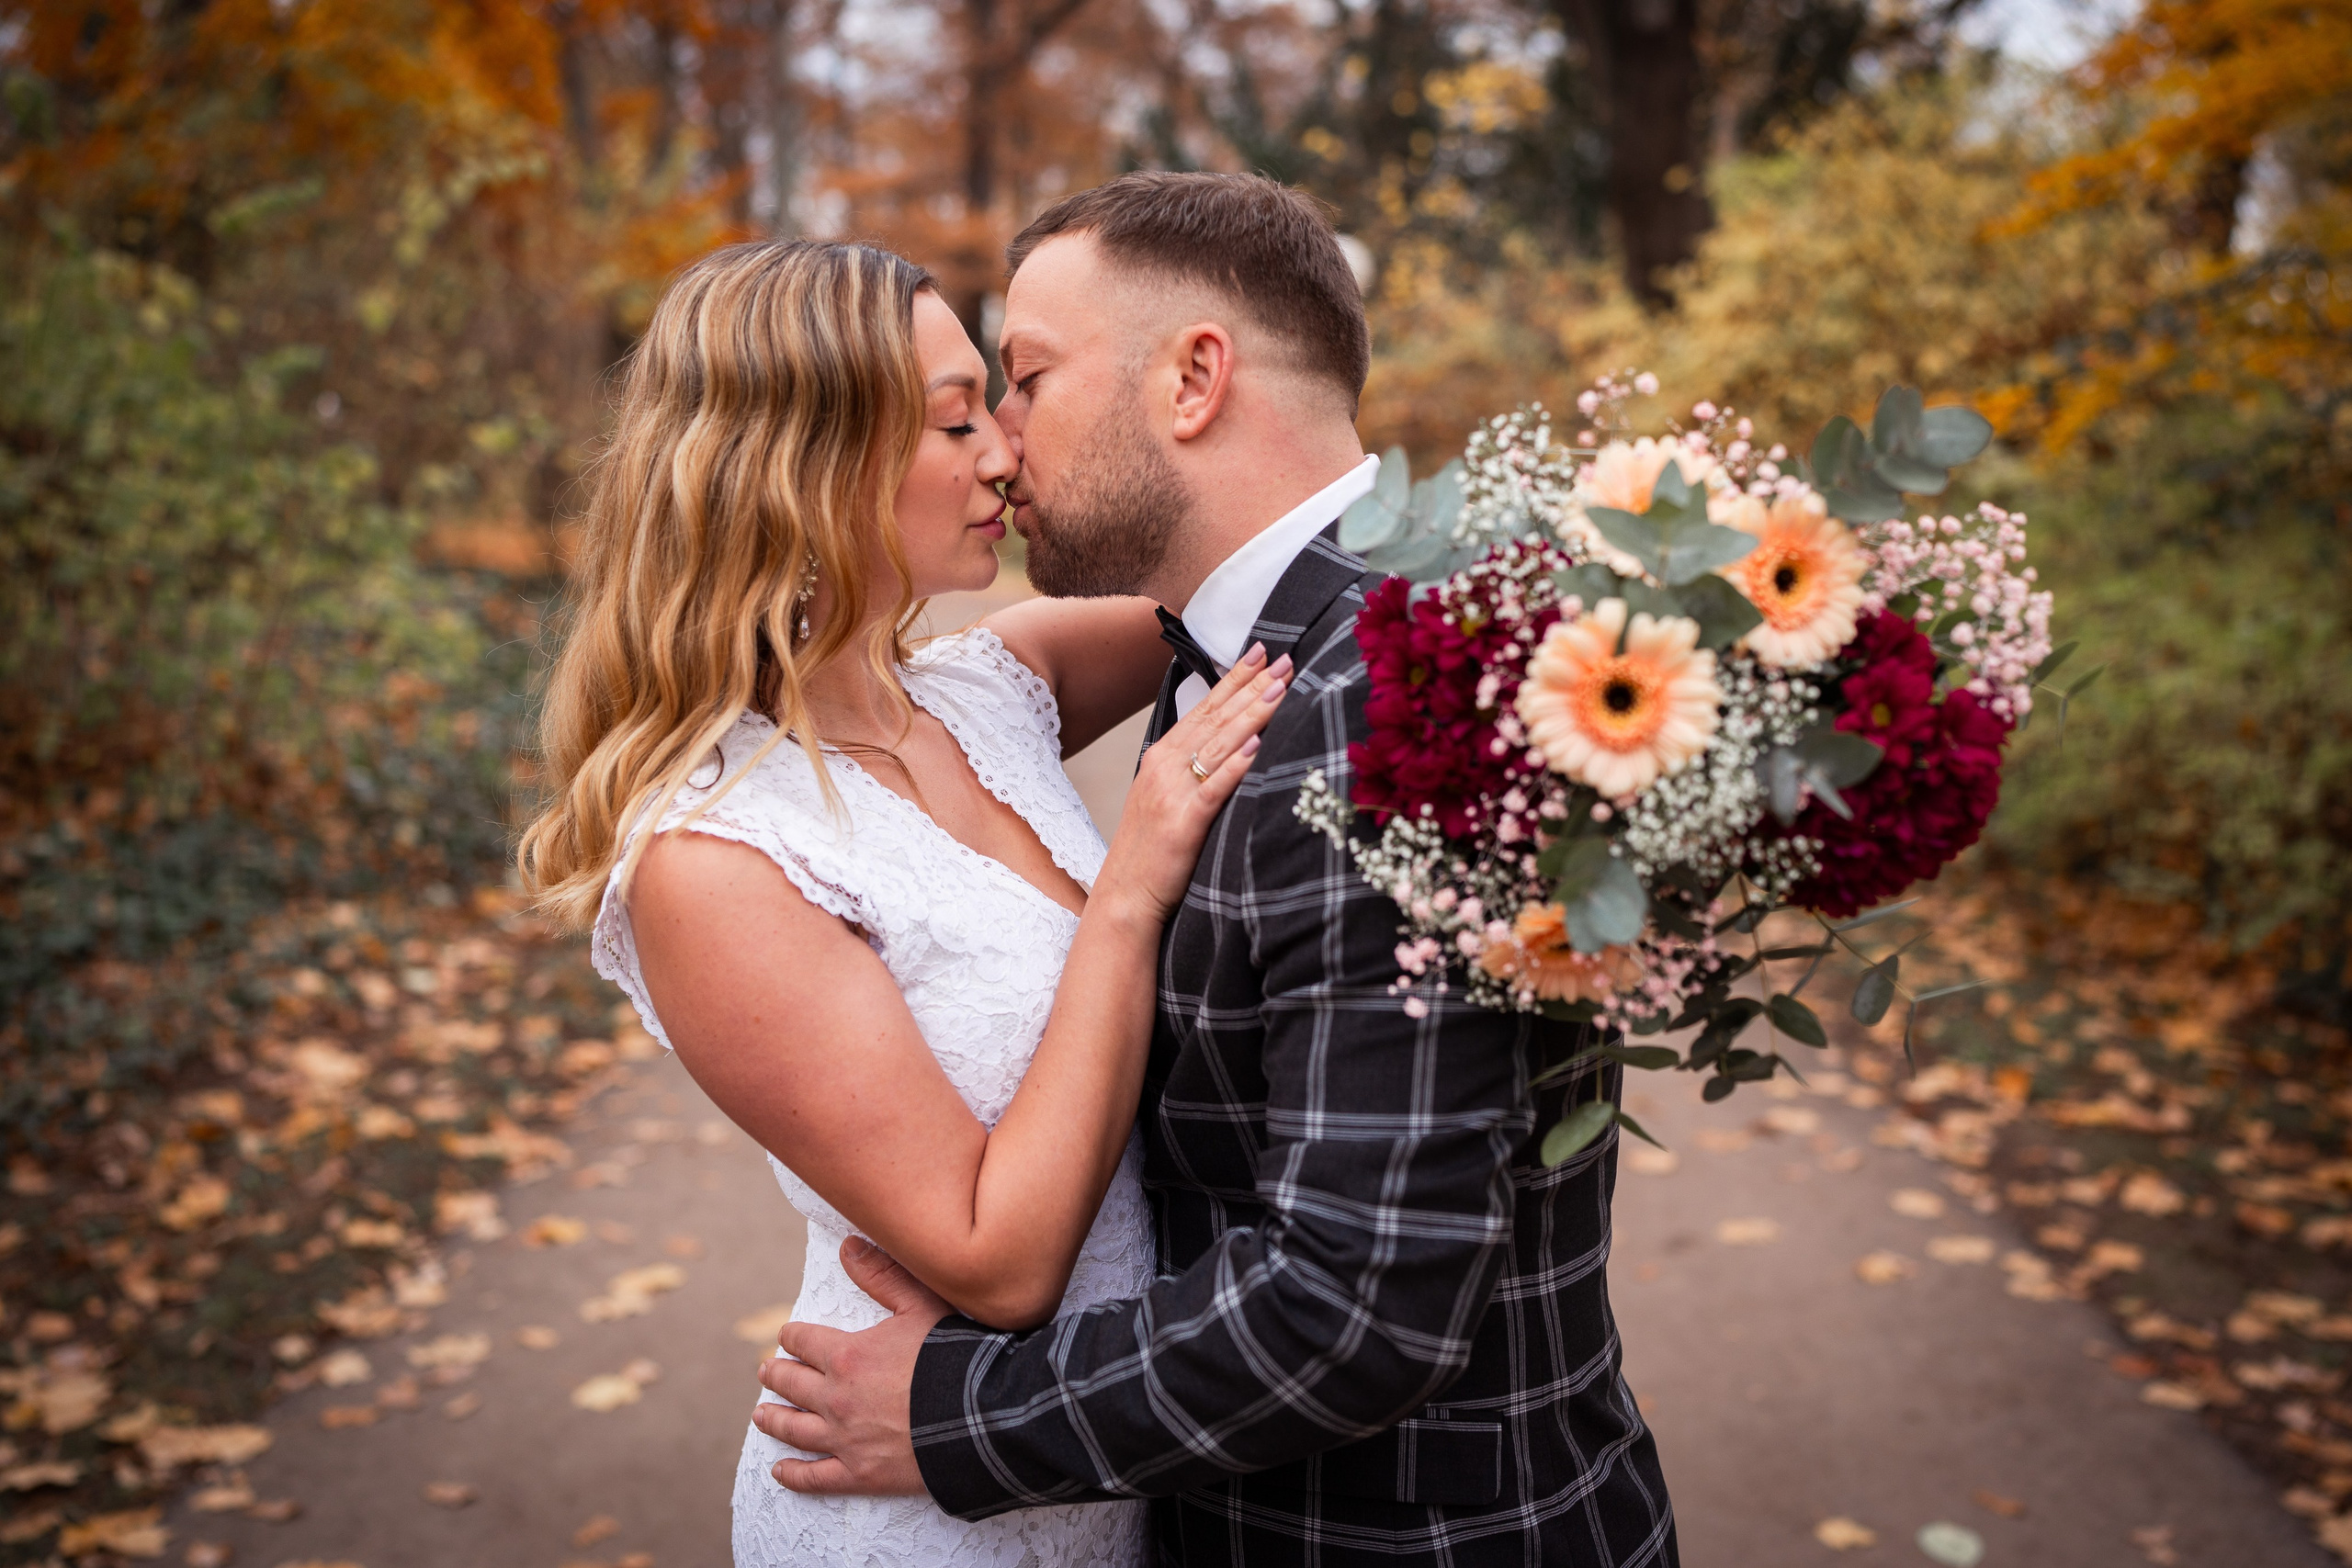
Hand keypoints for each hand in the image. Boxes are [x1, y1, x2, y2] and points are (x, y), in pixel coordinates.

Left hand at [754, 1237, 950, 1496]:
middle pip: (791, 1384)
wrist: (979, 1418)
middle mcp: (836, 1397)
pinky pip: (815, 1476)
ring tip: (762, 1415)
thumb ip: (882, 1275)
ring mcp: (845, 1438)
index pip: (803, 1341)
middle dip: (776, 1374)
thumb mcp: (921, 1305)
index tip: (787, 1337)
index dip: (792, 1337)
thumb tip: (848, 1245)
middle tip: (765, 1371)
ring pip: (795, 1429)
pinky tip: (779, 1471)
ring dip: (774, 1419)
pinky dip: (793, 1474)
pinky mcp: (859, 1473)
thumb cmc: (952, 1357)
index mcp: (847, 1355)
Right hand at [1099, 643, 1290, 924]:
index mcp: (1161, 757)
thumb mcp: (1166, 797)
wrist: (1126, 894)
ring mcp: (1171, 792)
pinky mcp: (1183, 822)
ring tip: (1280, 688)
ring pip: (1219, 744)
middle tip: (1284, 659)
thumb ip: (1192, 768)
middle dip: (1252, 685)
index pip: (1205, 708)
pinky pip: (1214, 787)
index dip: (1234, 678)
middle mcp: (1163, 766)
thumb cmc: (1152, 850)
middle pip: (1215, 717)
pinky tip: (1257, 745)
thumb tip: (1234, 743)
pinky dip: (1236, 765)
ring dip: (1251, 714)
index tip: (1262, 653)